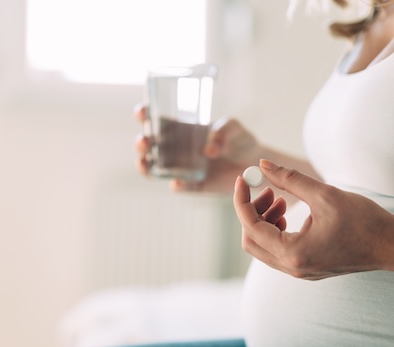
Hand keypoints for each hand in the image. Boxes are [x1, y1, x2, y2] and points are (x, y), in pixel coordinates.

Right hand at [134, 103, 260, 192]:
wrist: (253, 165)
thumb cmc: (239, 139)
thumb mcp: (234, 128)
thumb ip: (224, 130)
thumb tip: (210, 149)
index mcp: (180, 128)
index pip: (155, 119)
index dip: (143, 115)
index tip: (142, 113)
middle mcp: (175, 148)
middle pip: (148, 145)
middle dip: (140, 143)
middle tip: (145, 141)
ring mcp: (181, 168)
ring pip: (153, 168)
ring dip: (144, 166)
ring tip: (145, 162)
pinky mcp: (192, 184)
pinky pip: (179, 186)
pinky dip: (176, 185)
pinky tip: (177, 182)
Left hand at [233, 160, 393, 279]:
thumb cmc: (365, 221)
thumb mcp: (325, 195)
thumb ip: (290, 179)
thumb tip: (263, 164)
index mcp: (294, 253)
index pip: (250, 226)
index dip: (242, 200)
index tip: (244, 178)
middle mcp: (293, 268)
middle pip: (251, 241)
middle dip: (252, 212)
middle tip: (268, 189)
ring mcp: (299, 271)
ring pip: (264, 247)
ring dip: (265, 220)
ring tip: (282, 199)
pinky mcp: (307, 268)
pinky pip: (278, 251)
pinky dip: (276, 230)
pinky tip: (291, 212)